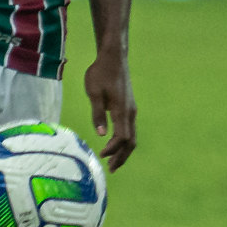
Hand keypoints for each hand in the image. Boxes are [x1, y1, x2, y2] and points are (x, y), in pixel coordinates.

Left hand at [84, 49, 136, 170]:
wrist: (114, 57)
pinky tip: (115, 144)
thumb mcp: (94, 92)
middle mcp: (130, 112)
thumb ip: (97, 114)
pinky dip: (124, 141)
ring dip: (123, 151)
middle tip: (111, 169)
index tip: (101, 155)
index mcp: (121, 110)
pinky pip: (130, 129)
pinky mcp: (129, 106)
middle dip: (121, 157)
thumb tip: (100, 134)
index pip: (121, 137)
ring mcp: (131, 109)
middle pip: (130, 141)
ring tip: (113, 162)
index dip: (113, 149)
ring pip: (132, 136)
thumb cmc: (100, 73)